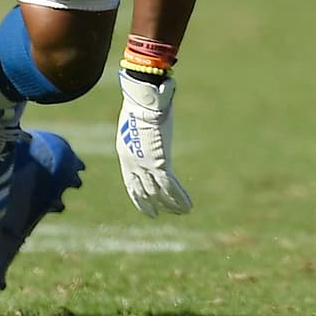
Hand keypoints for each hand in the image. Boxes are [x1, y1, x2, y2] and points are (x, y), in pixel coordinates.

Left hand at [116, 71, 192, 216]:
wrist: (143, 101)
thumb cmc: (141, 104)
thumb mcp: (138, 120)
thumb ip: (144, 128)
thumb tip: (151, 117)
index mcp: (126, 154)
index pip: (131, 182)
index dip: (138, 196)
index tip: (145, 207)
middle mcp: (133, 163)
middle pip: (143, 190)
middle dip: (151, 204)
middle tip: (159, 214)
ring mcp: (146, 166)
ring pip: (159, 193)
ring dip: (170, 205)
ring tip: (180, 213)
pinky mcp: (159, 164)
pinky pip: (171, 188)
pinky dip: (180, 199)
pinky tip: (189, 208)